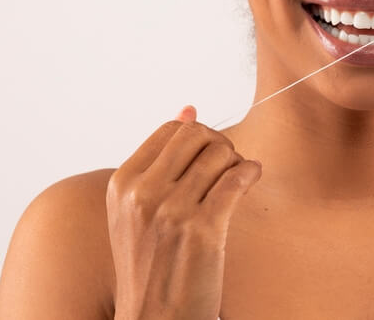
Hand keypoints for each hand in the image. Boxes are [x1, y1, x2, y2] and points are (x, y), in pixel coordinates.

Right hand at [106, 105, 261, 319]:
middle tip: (227, 165)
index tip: (208, 155)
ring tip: (237, 179)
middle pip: (197, 134)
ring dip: (237, 161)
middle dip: (219, 143)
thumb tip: (189, 109)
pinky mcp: (202, 229)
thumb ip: (160, 160)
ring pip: (220, 153)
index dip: (198, 135)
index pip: (171, 130)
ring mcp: (172, 211)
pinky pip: (237, 178)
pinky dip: (251, 173)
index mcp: (122, 184)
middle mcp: (143, 193)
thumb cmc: (152, 265)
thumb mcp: (138, 211)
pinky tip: (251, 179)